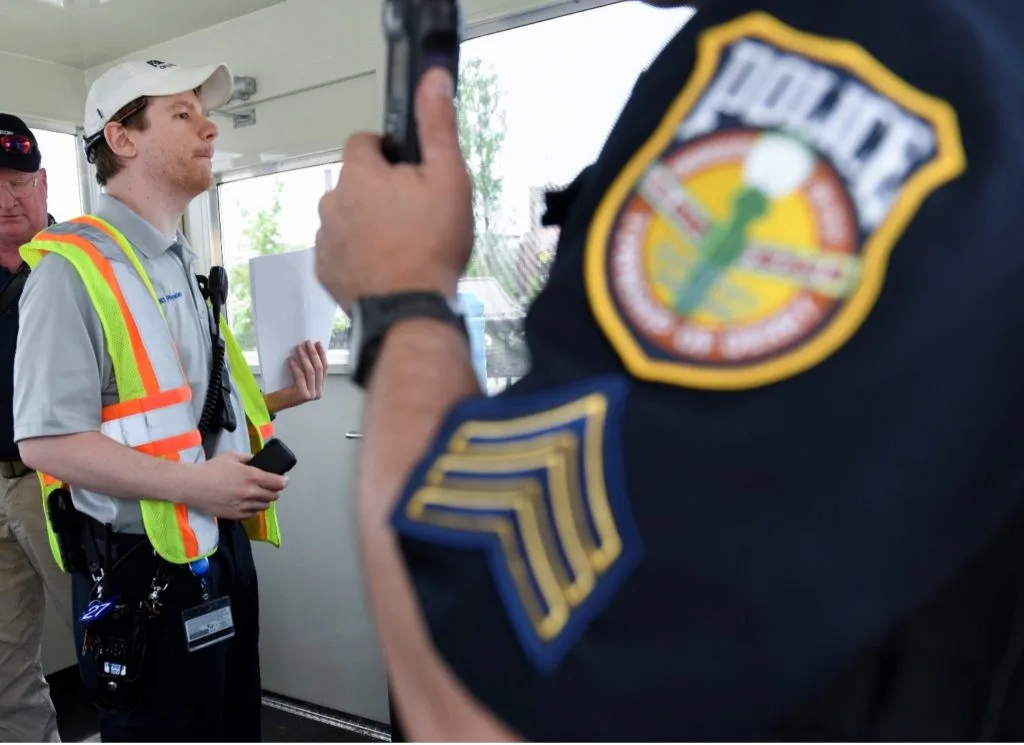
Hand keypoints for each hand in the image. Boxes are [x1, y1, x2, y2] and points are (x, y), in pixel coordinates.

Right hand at [188, 452, 287, 519]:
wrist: (193, 486)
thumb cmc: (211, 469)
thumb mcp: (232, 456)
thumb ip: (248, 458)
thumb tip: (257, 461)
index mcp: (252, 476)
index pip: (278, 482)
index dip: (283, 481)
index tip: (284, 480)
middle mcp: (250, 493)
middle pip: (274, 496)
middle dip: (275, 491)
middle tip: (271, 486)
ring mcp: (243, 506)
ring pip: (264, 506)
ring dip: (265, 500)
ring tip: (260, 495)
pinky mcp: (235, 515)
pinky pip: (252, 514)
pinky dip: (254, 509)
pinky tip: (249, 503)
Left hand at [265, 340, 326, 412]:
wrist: (275, 403)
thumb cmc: (286, 390)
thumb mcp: (301, 379)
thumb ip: (308, 370)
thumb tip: (311, 351)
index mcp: (320, 388)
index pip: (324, 369)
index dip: (322, 355)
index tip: (318, 344)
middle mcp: (318, 393)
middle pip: (319, 368)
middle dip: (314, 353)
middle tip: (308, 343)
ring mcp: (311, 394)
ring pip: (310, 371)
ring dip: (305, 357)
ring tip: (299, 348)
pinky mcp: (302, 394)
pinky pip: (300, 376)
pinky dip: (295, 366)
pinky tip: (290, 359)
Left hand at [315, 67, 473, 311]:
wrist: (409, 309)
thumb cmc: (432, 246)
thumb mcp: (448, 179)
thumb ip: (437, 127)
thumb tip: (433, 79)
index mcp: (360, 174)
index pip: (364, 143)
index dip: (389, 155)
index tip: (411, 177)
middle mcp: (332, 201)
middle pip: (355, 183)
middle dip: (378, 192)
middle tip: (413, 217)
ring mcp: (324, 238)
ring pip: (346, 216)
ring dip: (366, 224)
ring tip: (400, 246)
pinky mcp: (324, 270)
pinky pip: (339, 250)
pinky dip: (357, 255)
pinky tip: (384, 267)